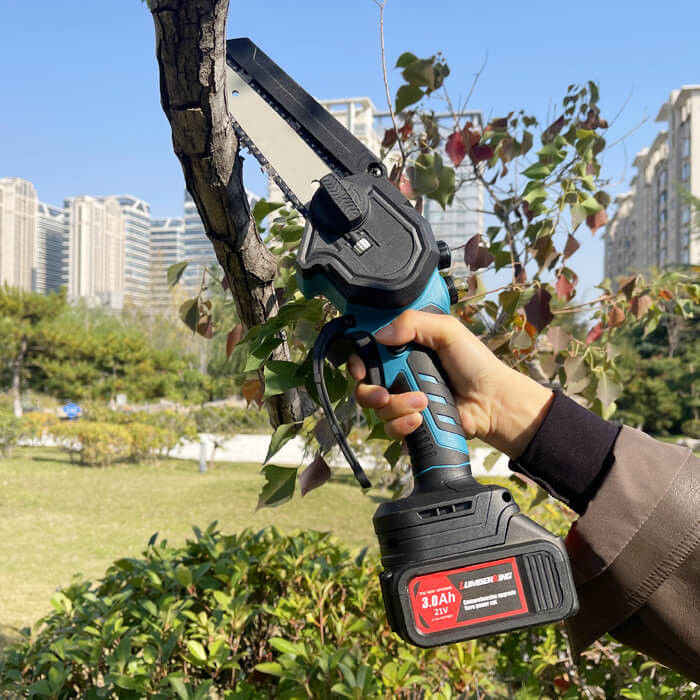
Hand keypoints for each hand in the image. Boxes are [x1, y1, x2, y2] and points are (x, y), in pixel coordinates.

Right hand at [349, 310, 553, 458]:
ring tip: (422, 404)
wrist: (493, 402)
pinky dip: (402, 425)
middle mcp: (399, 375)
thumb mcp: (448, 331)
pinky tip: (420, 420)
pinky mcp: (411, 423)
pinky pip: (391, 429)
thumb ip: (414, 322)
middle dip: (370, 391)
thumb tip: (380, 334)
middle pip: (364, 384)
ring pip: (377, 409)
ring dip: (396, 407)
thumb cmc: (475, 363)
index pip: (367, 352)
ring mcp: (403, 400)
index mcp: (404, 349)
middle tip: (384, 394)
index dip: (356, 360)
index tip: (359, 368)